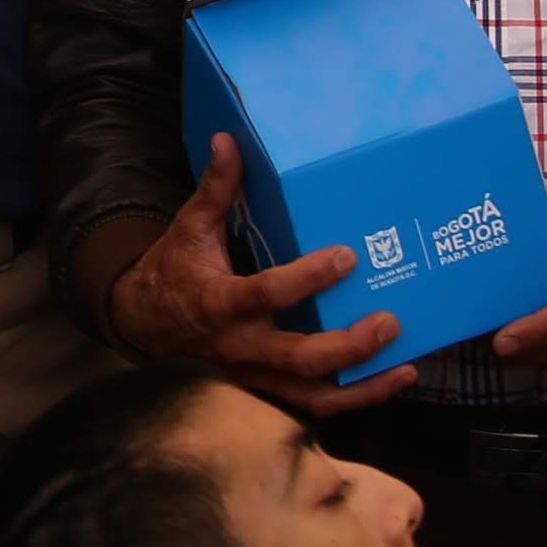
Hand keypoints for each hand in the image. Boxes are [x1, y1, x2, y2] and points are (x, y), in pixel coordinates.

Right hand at [97, 133, 412, 411]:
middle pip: (299, 358)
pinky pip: (312, 405)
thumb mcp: (189, 228)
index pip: (266, 294)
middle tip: (389, 320)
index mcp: (219, 303)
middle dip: (349, 344)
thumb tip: (228, 141)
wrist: (142, 326)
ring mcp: (254, 376)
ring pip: (312, 395)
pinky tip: (389, 381)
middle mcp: (239, 347)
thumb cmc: (173, 272)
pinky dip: (353, 398)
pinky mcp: (265, 391)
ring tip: (404, 366)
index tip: (346, 257)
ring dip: (362, 385)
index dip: (308, 279)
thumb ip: (216, 189)